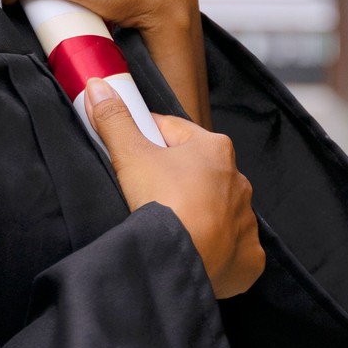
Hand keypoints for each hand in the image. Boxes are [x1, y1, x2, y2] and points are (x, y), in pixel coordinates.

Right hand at [85, 78, 263, 299]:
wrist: (183, 260)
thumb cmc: (163, 203)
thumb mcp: (130, 155)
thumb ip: (114, 119)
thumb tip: (99, 86)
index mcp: (214, 148)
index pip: (173, 132)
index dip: (147, 137)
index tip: (131, 149)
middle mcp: (237, 180)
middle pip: (196, 171)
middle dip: (173, 177)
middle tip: (145, 193)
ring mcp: (245, 220)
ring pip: (215, 208)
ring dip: (196, 212)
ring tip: (169, 224)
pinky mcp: (248, 256)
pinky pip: (233, 247)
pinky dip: (216, 248)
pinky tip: (196, 250)